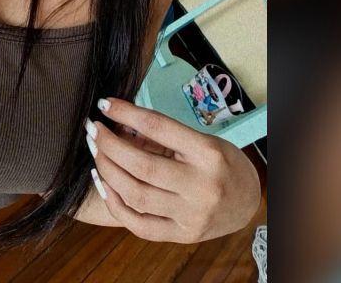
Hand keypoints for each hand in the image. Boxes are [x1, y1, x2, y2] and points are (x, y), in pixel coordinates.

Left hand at [84, 96, 260, 242]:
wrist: (248, 202)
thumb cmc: (221, 163)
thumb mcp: (200, 140)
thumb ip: (163, 136)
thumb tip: (119, 123)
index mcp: (208, 153)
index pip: (159, 128)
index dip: (126, 113)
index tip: (104, 105)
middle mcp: (201, 186)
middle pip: (142, 165)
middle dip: (109, 145)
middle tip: (93, 129)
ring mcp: (191, 214)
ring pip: (136, 194)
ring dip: (107, 171)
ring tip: (95, 152)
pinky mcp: (182, 235)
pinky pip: (139, 224)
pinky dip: (115, 203)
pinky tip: (103, 183)